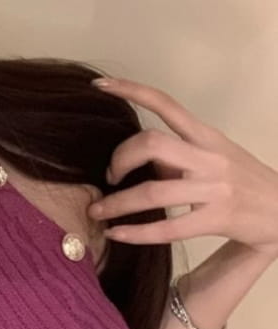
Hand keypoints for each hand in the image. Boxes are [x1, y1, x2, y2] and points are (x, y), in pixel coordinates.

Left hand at [87, 76, 277, 262]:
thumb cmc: (238, 183)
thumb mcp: (211, 157)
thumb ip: (174, 156)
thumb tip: (133, 158)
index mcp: (206, 136)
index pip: (166, 104)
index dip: (132, 91)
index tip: (101, 86)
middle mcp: (209, 157)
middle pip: (152, 144)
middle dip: (120, 158)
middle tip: (109, 177)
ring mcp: (214, 188)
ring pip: (153, 191)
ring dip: (117, 203)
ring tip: (97, 211)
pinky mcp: (217, 219)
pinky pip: (167, 228)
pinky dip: (135, 232)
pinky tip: (116, 234)